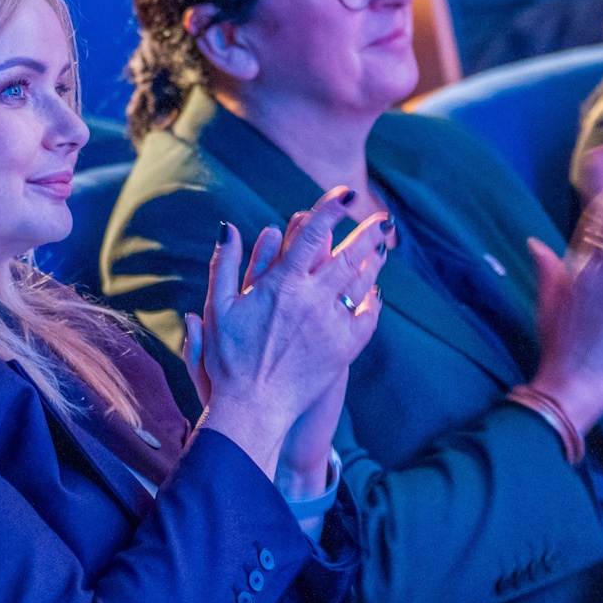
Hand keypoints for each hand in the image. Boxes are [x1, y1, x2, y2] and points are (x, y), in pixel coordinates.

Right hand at [187, 194, 392, 478]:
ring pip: (362, 283)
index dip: (331, 209)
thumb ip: (224, 264)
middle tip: (384, 218)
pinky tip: (374, 294)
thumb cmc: (229, 359)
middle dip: (369, 232)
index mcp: (281, 284)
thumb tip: (227, 226)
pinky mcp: (344, 349)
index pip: (312, 234)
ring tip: (383, 248)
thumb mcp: (218, 308)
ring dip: (374, 262)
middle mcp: (311, 299)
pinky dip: (372, 302)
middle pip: (349, 255)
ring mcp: (331, 324)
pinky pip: (367, 318)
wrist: (254, 407)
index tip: (346, 194)